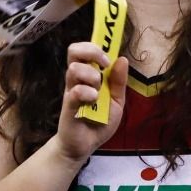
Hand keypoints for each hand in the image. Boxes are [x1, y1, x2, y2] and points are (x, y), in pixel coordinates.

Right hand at [52, 43, 127, 164]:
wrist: (85, 146)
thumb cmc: (99, 122)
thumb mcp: (117, 102)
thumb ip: (119, 82)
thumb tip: (122, 59)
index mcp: (88, 75)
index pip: (85, 50)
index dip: (95, 44)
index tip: (109, 53)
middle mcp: (77, 79)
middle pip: (74, 50)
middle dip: (91, 51)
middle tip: (103, 64)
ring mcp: (71, 91)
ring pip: (74, 69)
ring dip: (91, 75)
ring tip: (98, 90)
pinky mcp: (68, 106)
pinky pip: (74, 91)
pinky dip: (86, 92)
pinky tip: (93, 99)